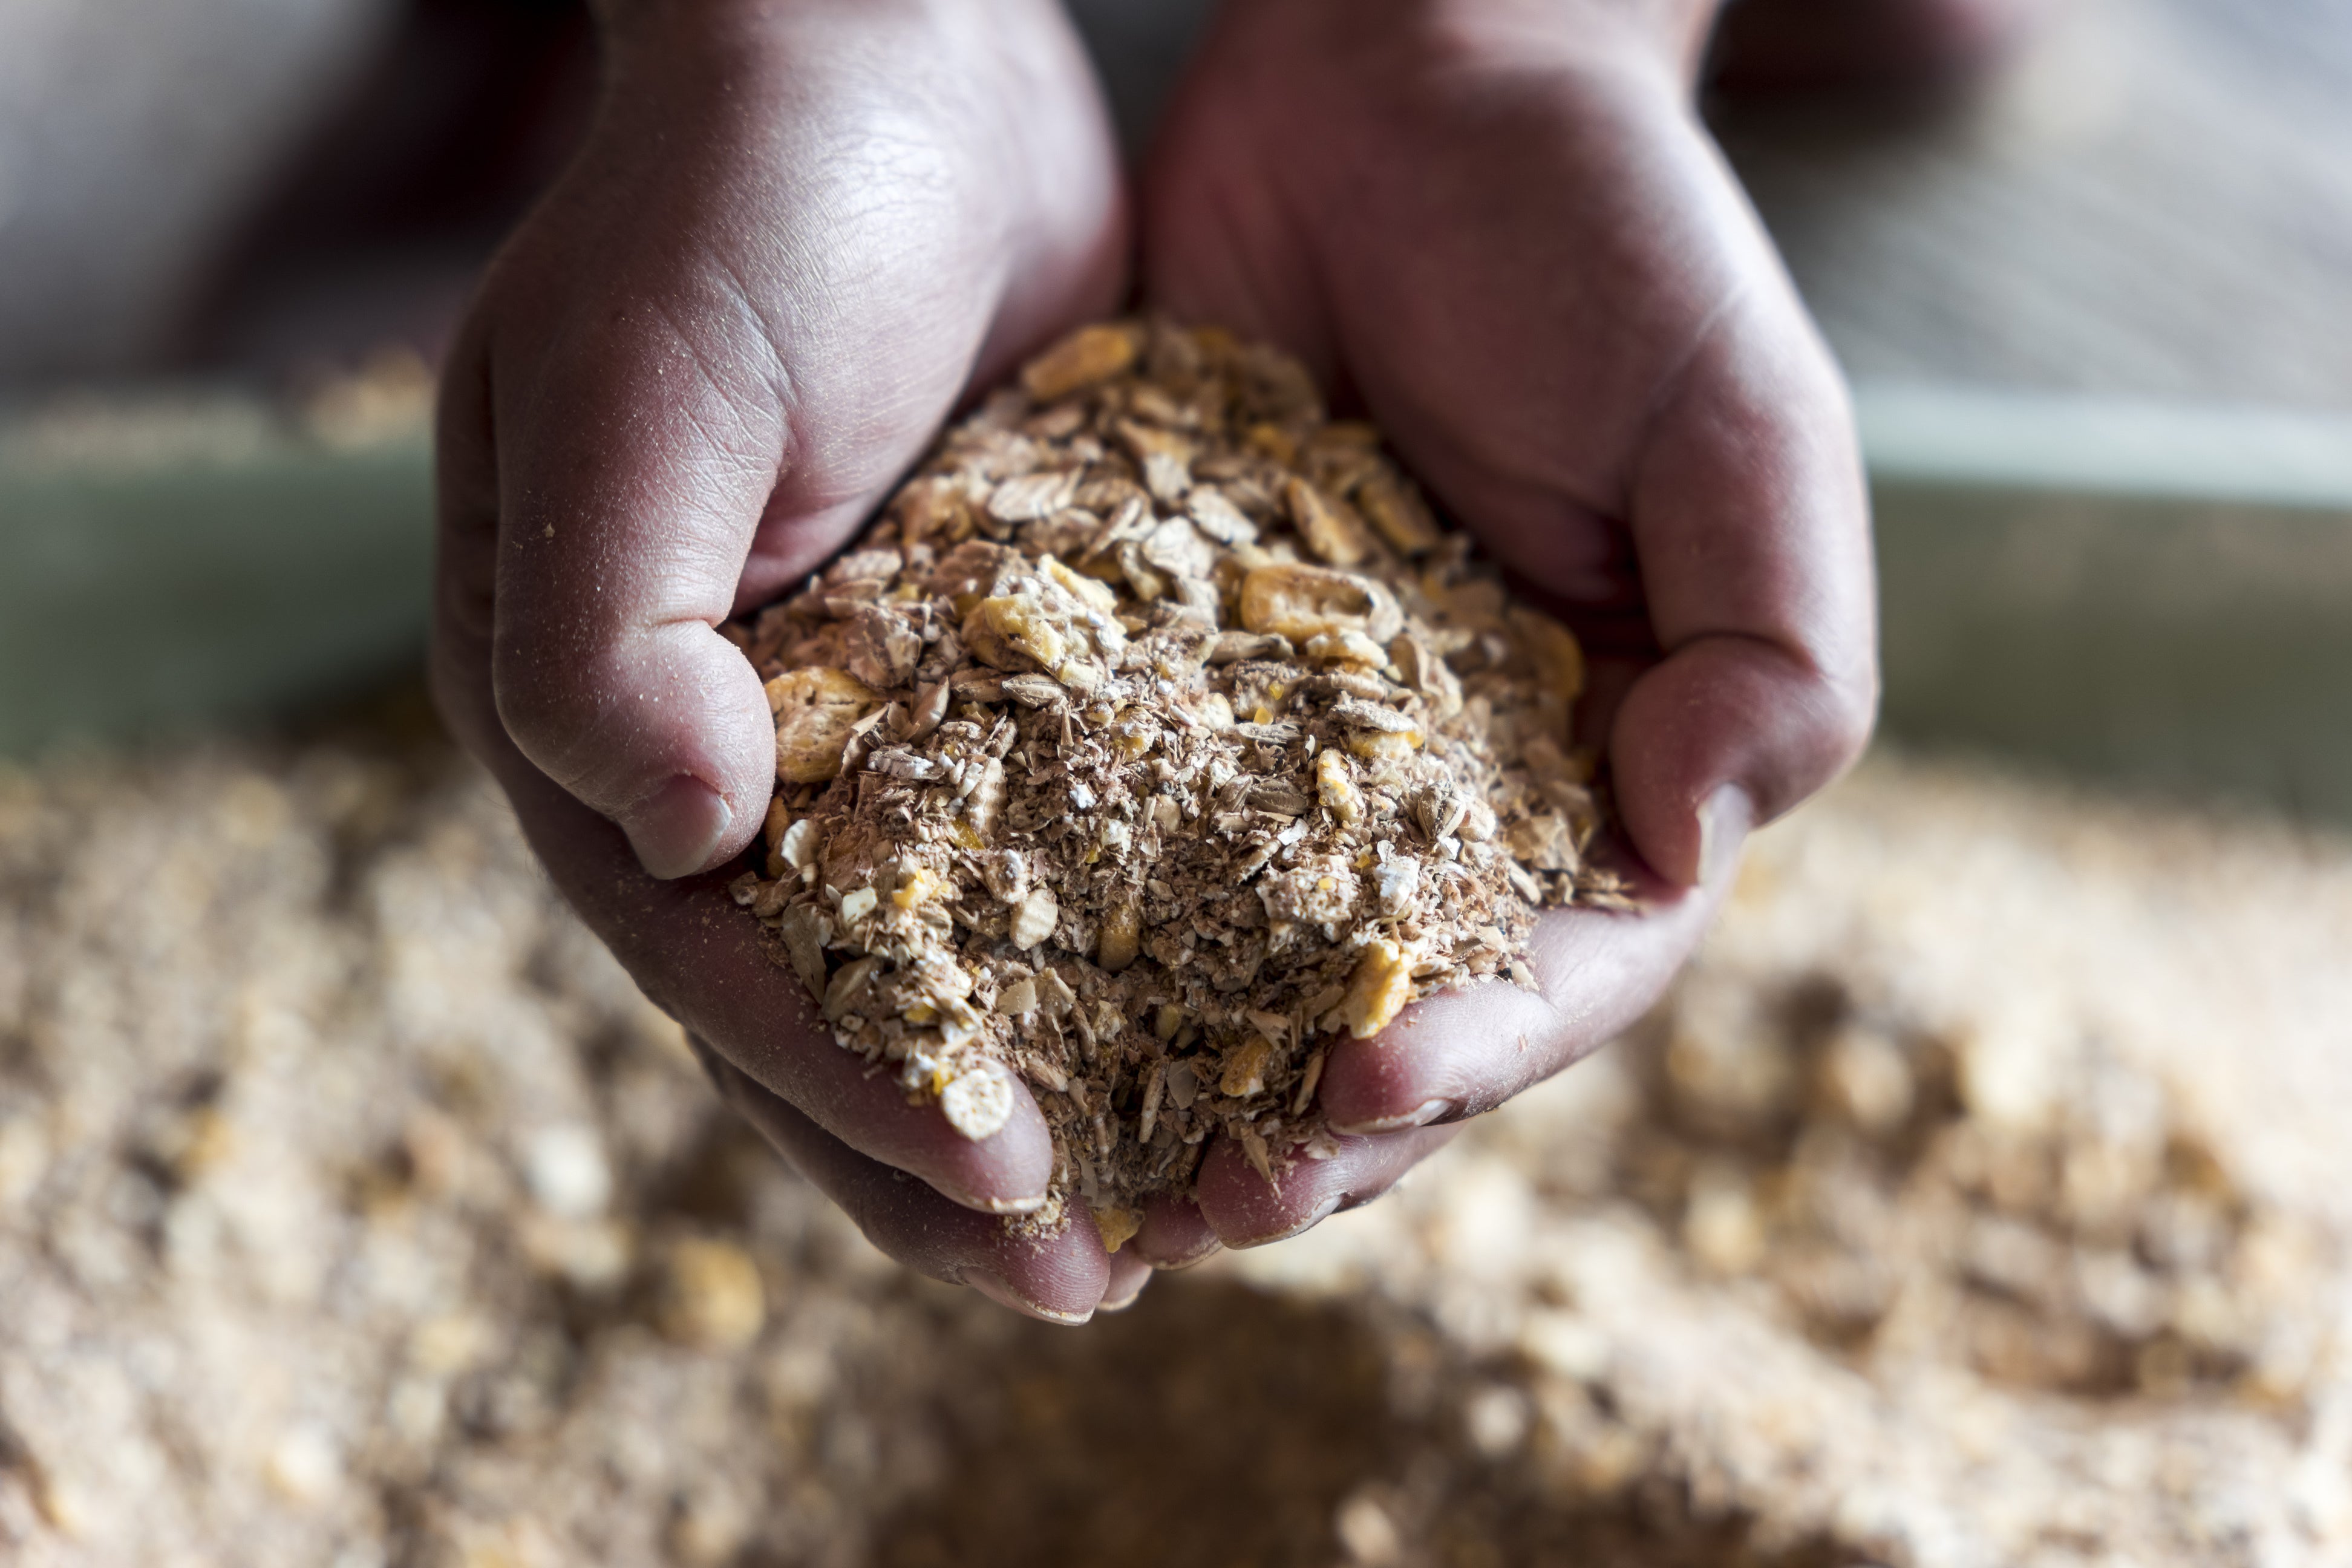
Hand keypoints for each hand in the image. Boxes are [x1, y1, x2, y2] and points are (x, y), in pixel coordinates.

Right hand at [432, 0, 1148, 1319]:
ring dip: (1064, 1084)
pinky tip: (1242, 1025)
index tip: (992, 1179)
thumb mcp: (636, 391)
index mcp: (598, 715)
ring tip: (1185, 1211)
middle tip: (1091, 1275)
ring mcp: (871, 718)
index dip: (847, 1083)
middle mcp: (727, 746)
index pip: (715, 956)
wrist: (885, 57)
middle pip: (837, 1001)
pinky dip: (1138, 947)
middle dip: (953, 1148)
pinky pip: (1066, 848)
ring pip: (964, 956)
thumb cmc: (735, 207)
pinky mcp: (1004, 670)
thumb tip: (664, 829)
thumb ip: (603, 624)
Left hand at [1126, 0, 1875, 1262]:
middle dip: (1292, 1126)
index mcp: (1600, 774)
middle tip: (1185, 1205)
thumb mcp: (1745, 429)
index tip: (1368, 1084)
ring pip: (1214, 964)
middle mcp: (1435, 799)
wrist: (1410, 85)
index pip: (1560, 973)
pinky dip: (1032, 911)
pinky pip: (1084, 819)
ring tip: (1058, 1157)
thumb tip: (1693, 838)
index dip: (1477, 1049)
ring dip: (1146, 1075)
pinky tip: (958, 979)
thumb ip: (1775, 647)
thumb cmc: (1611, 243)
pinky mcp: (1143, 673)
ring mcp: (1278, 750)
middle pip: (1375, 1012)